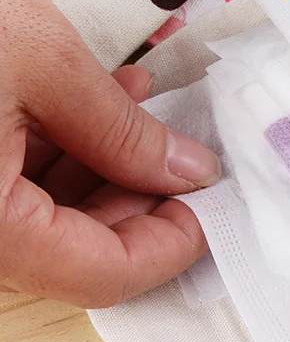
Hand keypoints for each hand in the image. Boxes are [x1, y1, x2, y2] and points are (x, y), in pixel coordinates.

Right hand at [0, 0, 218, 307]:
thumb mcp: (45, 65)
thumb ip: (124, 135)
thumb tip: (192, 175)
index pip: (101, 276)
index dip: (171, 246)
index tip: (216, 205)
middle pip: (77, 249)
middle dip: (144, 202)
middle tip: (190, 152)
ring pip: (48, 214)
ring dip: (112, 166)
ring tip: (150, 108)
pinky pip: (13, 178)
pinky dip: (67, 146)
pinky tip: (108, 98)